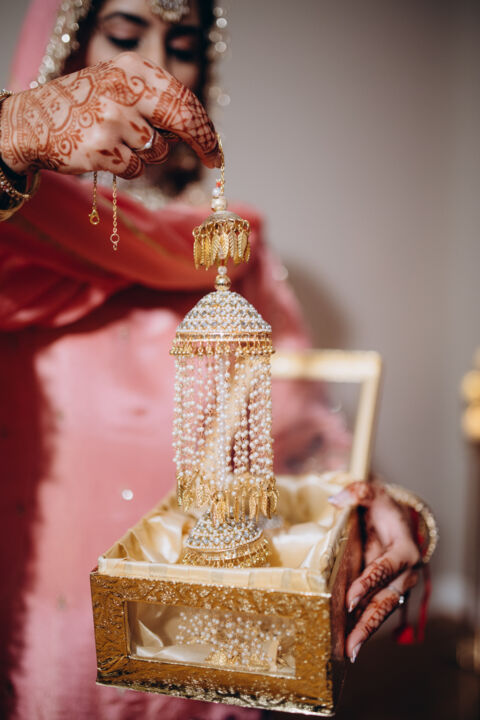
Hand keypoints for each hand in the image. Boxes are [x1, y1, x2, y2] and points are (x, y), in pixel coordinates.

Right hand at [0, 52, 220, 178]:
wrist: (33, 121)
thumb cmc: (84, 106)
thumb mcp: (119, 87)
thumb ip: (154, 100)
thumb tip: (196, 129)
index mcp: (132, 69)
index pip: (183, 97)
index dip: (205, 126)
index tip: (215, 146)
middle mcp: (124, 90)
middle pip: (182, 120)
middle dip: (203, 143)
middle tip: (213, 160)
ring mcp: (112, 120)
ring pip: (157, 152)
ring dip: (146, 155)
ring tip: (118, 142)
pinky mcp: (102, 149)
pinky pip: (136, 169)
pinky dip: (127, 168)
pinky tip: (106, 154)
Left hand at [329, 480, 420, 661]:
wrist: (395, 520)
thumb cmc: (384, 508)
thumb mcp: (375, 494)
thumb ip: (359, 492)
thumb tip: (336, 499)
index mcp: (404, 551)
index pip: (386, 569)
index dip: (369, 583)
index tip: (350, 599)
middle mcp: (404, 574)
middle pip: (387, 601)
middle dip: (369, 623)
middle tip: (352, 644)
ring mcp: (396, 586)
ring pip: (382, 612)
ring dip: (366, 632)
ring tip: (349, 651)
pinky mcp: (385, 593)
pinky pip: (374, 610)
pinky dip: (362, 626)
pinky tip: (347, 642)